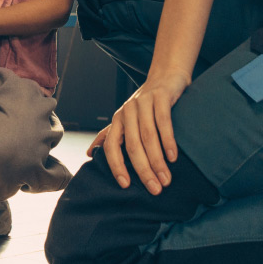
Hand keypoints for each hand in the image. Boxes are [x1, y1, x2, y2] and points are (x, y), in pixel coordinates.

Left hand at [88, 70, 189, 193]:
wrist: (166, 74)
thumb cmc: (147, 103)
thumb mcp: (127, 119)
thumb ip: (110, 135)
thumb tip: (89, 154)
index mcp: (118, 120)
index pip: (111, 146)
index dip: (116, 166)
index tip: (125, 186)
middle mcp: (127, 111)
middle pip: (132, 146)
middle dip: (143, 170)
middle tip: (155, 189)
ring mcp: (143, 102)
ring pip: (148, 137)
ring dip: (158, 161)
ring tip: (166, 179)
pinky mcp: (160, 96)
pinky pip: (163, 122)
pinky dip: (168, 141)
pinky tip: (173, 157)